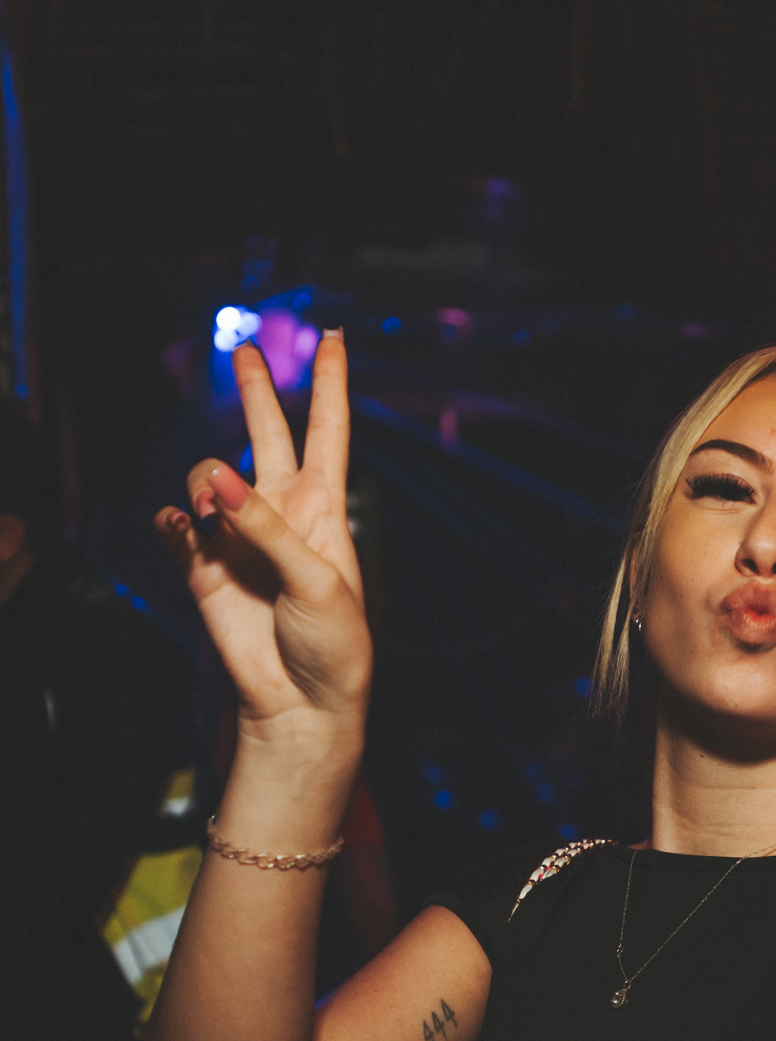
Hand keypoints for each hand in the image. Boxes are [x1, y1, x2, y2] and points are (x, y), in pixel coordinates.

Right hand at [156, 332, 371, 741]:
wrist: (302, 703)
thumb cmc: (333, 643)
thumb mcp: (318, 580)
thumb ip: (267, 528)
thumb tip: (218, 479)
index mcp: (323, 508)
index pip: (328, 431)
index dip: (330, 384)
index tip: (335, 337)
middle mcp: (280, 512)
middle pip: (267, 432)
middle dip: (256, 390)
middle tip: (246, 348)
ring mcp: (239, 536)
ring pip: (209, 477)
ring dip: (205, 482)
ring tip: (212, 514)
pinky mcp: (203, 567)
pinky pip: (178, 527)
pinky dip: (175, 521)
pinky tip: (183, 525)